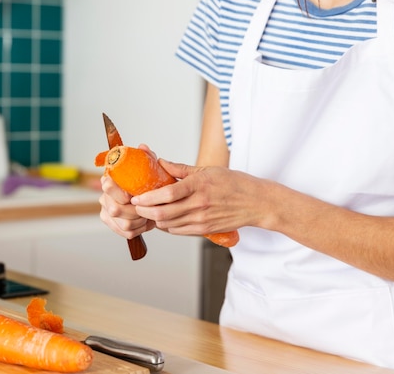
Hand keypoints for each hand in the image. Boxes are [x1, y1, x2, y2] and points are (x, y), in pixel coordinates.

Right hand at [98, 145, 156, 238]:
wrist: (146, 200)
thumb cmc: (145, 183)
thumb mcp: (148, 168)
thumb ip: (146, 158)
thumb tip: (143, 147)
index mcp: (109, 182)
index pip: (107, 186)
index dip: (119, 192)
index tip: (131, 195)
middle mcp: (104, 198)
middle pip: (115, 209)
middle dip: (135, 210)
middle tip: (146, 208)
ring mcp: (106, 213)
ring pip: (124, 223)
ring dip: (140, 220)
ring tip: (148, 214)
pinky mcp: (112, 225)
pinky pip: (126, 232)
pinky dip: (139, 229)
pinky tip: (144, 222)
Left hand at [130, 160, 255, 235]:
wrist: (256, 203)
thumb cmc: (234, 183)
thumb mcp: (208, 170)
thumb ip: (181, 169)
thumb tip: (161, 162)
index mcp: (199, 186)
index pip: (167, 194)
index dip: (148, 198)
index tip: (137, 197)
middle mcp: (199, 204)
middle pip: (163, 213)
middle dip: (144, 211)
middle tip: (137, 206)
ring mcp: (202, 219)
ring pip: (168, 225)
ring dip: (154, 220)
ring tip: (147, 211)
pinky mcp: (204, 230)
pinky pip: (178, 231)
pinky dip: (167, 226)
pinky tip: (163, 219)